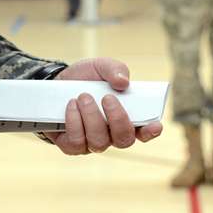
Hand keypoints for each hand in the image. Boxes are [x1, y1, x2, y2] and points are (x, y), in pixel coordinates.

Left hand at [44, 57, 162, 154]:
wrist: (57, 82)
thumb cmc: (86, 78)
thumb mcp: (102, 67)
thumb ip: (115, 70)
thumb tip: (123, 82)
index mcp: (126, 117)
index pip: (144, 131)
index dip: (151, 132)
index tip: (155, 125)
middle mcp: (112, 134)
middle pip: (124, 140)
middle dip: (117, 119)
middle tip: (106, 97)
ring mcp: (93, 142)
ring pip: (99, 142)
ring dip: (92, 117)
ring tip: (83, 96)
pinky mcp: (72, 146)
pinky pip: (77, 143)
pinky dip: (74, 122)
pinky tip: (71, 105)